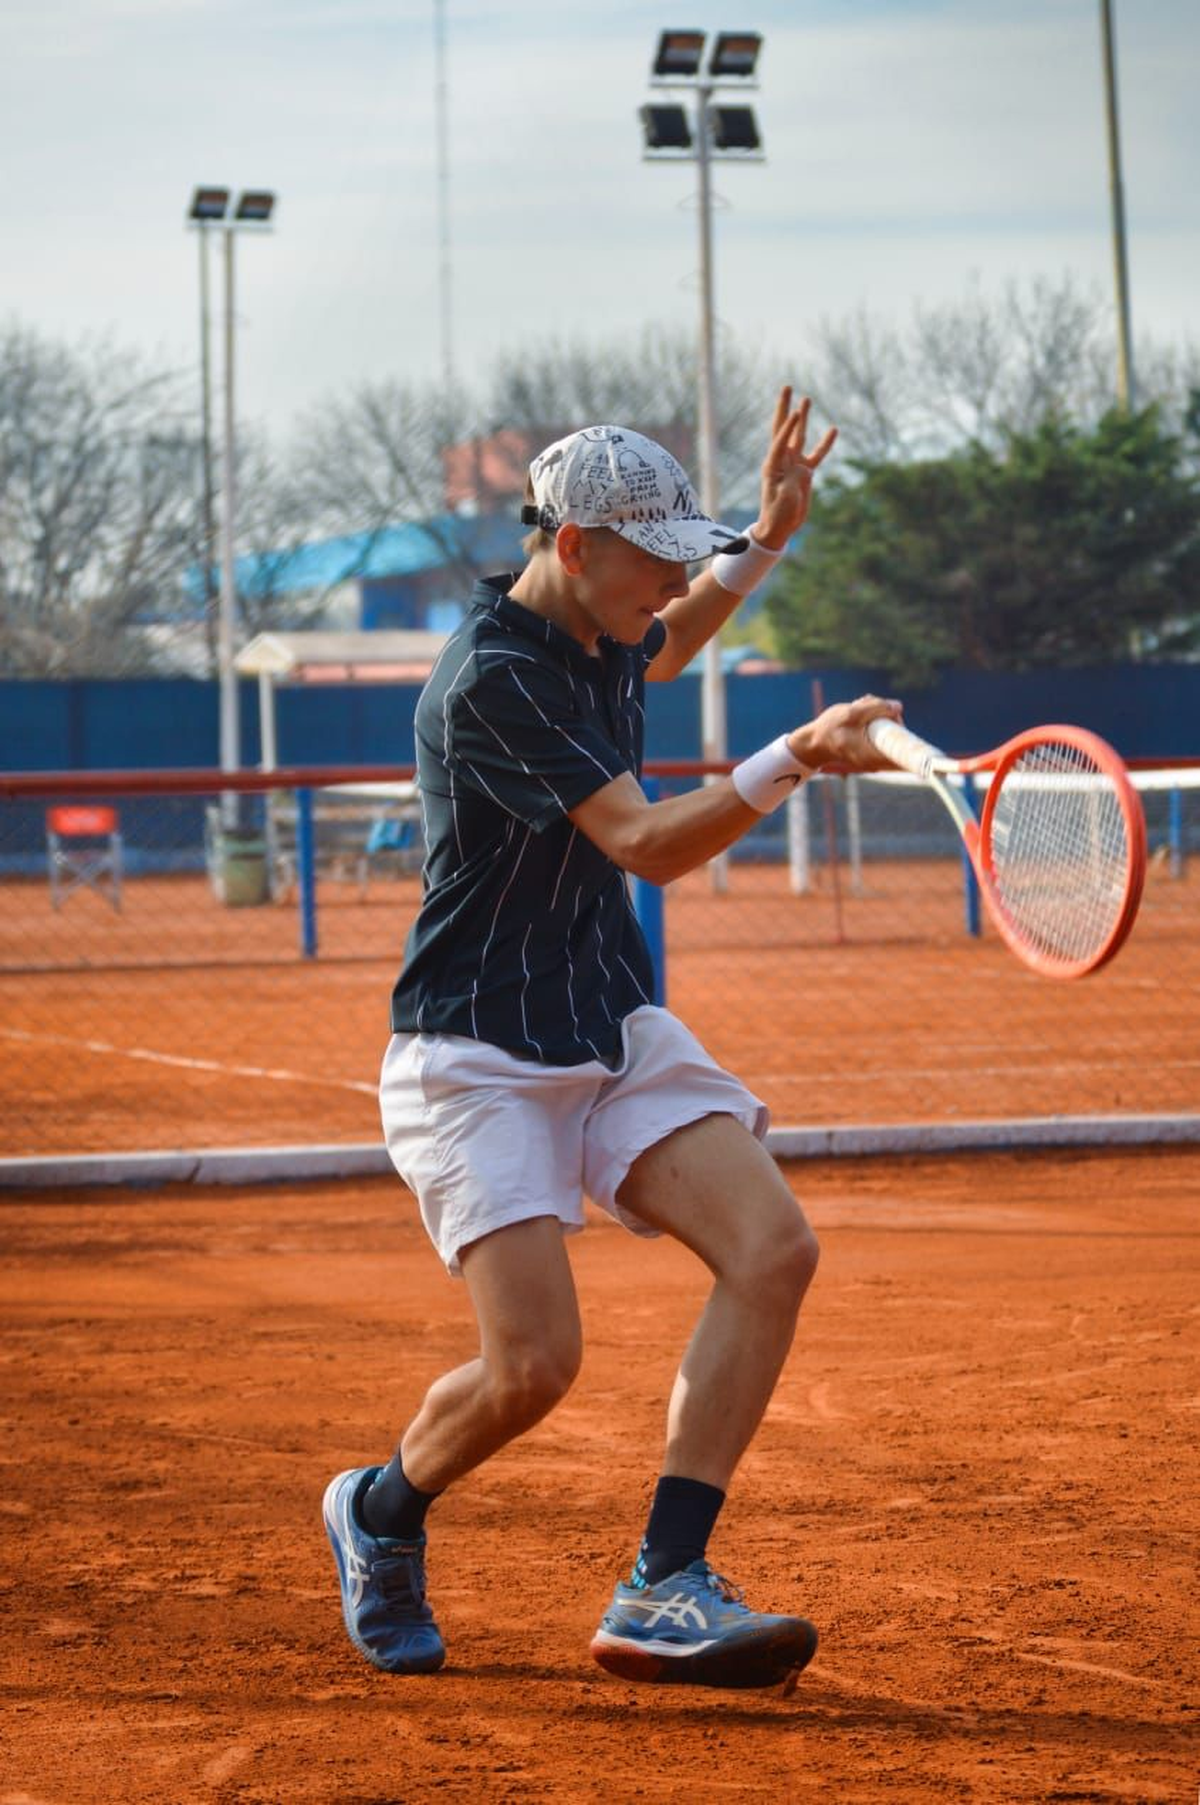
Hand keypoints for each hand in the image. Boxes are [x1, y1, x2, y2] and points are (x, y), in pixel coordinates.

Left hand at [751, 386, 837, 552]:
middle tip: (786, 387)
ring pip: (799, 436)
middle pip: (783, 428)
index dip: (788, 427)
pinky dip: (825, 443)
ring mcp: (794, 464)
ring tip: (806, 399)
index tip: (796, 413)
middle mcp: (782, 460)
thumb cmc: (777, 515)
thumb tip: (801, 474)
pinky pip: (817, 454)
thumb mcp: (782, 502)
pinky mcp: (804, 471)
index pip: (780, 441)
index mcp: (773, 465)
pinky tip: (834, 429)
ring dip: (803, 418)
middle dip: (785, 408)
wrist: (779, 527)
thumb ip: (790, 486)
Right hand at [787, 695, 903, 772]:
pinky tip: (859, 714)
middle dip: (890, 717)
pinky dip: (875, 722)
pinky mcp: (871, 751)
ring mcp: (875, 757)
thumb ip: (876, 707)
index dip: (913, 742)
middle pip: (898, 738)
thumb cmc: (829, 729)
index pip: (904, 753)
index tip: (910, 730)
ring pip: (890, 733)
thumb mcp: (852, 713)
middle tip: (870, 705)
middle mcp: (877, 760)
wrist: (813, 743)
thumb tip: (898, 706)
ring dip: (880, 717)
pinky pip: (882, 735)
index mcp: (874, 755)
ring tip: (860, 707)